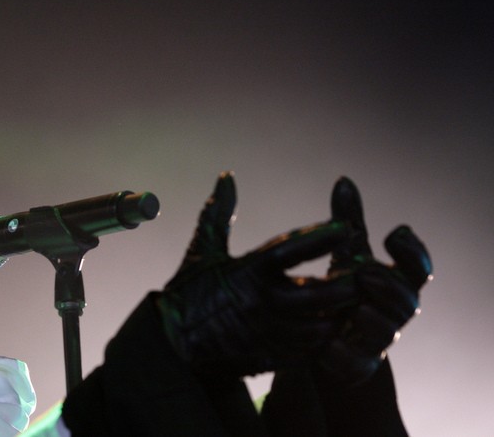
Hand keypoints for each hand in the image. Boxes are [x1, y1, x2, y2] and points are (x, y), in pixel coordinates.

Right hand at [158, 172, 355, 376]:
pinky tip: (334, 324)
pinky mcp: (274, 357)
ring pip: (324, 324)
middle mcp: (262, 302)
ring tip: (356, 299)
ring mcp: (270, 333)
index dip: (320, 237)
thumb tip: (226, 177)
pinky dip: (329, 336)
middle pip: (321, 292)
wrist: (172, 347)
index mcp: (247, 272)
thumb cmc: (188, 294)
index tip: (345, 226)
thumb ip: (218, 213)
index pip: (290, 250)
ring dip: (342, 312)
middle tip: (362, 271)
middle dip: (347, 283)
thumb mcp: (202, 251)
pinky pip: (314, 350)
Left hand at [318, 177, 432, 383]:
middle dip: (389, 286)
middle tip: (364, 273)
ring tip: (355, 308)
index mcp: (397, 282)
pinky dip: (343, 353)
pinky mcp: (356, 364)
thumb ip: (348, 222)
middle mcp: (394, 312)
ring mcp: (377, 339)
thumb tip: (343, 180)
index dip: (413, 252)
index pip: (419, 268)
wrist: (330, 336)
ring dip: (372, 318)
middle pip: (407, 302)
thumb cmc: (346, 287)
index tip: (394, 232)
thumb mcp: (346, 254)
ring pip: (387, 332)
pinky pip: (355, 363)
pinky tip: (328, 343)